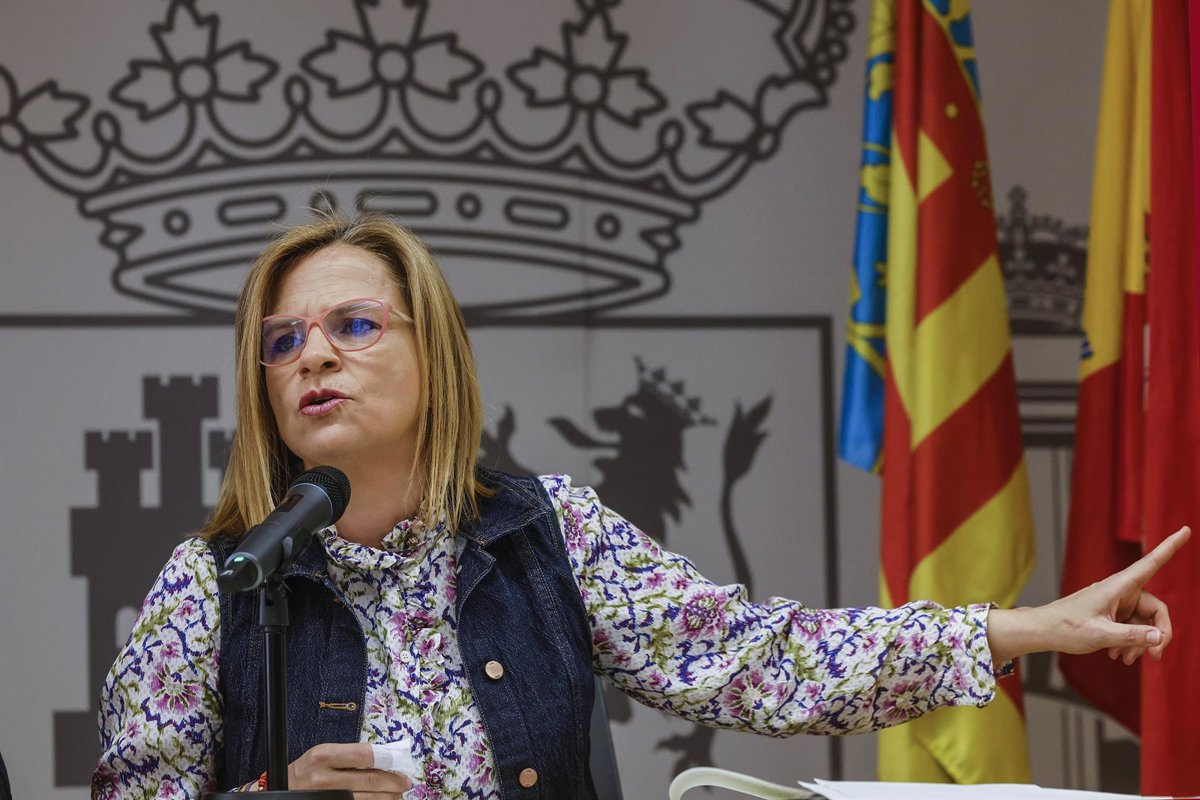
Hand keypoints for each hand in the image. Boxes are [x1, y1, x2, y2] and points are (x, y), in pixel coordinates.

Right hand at [286, 742, 411, 797]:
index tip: (401, 762)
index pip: (366, 755)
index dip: (388, 760)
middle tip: (405, 782)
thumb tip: (386, 757)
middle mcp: (324, 777)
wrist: (282, 789)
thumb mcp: (325, 754)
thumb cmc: (308, 769)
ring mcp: (327, 798)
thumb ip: (352, 754)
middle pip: (370, 780)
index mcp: (324, 755)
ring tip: (398, 794)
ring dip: (388, 797)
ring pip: (367, 799)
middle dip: (393, 782)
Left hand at [987, 526, 1190, 664]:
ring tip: (1127, 660)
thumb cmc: (1065, 628)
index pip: (1151, 563)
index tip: (1186, 529)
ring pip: (1145, 622)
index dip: (1170, 546)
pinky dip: (1131, 642)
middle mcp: (1121, 590)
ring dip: (1141, 642)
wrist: (1043, 630)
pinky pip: (1133, 627)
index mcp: (1118, 586)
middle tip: (1154, 657)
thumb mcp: (1100, 635)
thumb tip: (1159, 637)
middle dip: (1158, 634)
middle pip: (1157, 610)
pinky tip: (1119, 656)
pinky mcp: (1113, 613)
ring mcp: (1117, 602)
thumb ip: (1131, 636)